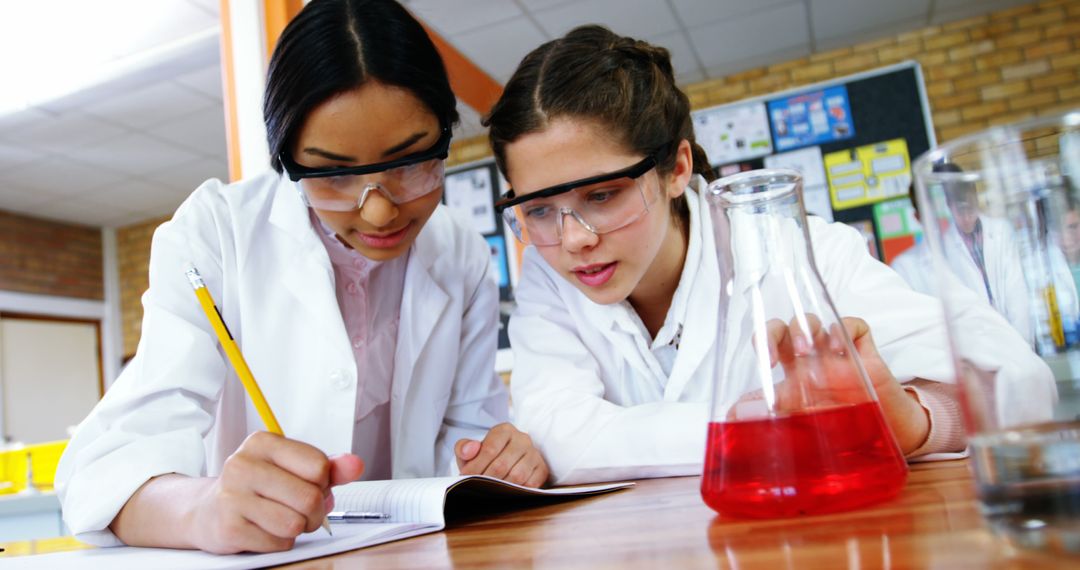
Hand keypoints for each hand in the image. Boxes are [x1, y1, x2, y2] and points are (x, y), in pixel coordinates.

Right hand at [187, 432, 362, 553]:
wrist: (208, 511)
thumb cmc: (257, 487)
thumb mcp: (291, 467)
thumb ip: (328, 466)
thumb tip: (356, 464)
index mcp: (263, 442)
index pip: (318, 465)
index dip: (322, 482)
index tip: (309, 484)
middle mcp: (243, 465)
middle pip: (310, 497)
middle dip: (315, 511)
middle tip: (302, 510)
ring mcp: (232, 497)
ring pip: (295, 523)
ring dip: (297, 528)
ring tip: (281, 519)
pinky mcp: (229, 528)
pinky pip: (279, 543)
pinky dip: (280, 541)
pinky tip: (264, 530)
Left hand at [455, 423, 547, 487]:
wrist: (505, 466)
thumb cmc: (485, 459)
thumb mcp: (470, 452)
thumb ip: (463, 448)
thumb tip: (471, 450)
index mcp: (504, 430)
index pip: (489, 449)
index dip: (476, 466)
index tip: (466, 476)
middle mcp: (522, 439)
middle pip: (502, 465)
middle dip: (486, 480)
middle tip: (477, 487)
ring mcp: (534, 454)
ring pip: (517, 476)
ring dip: (501, 488)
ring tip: (490, 490)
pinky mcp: (542, 469)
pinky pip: (530, 485)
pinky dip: (517, 492)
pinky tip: (507, 491)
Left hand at [738, 316, 928, 453]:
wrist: (888, 434)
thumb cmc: (845, 426)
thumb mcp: (803, 425)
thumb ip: (770, 418)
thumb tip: (733, 414)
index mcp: (793, 374)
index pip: (769, 346)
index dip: (762, 343)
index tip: (764, 364)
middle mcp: (811, 358)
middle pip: (784, 327)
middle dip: (774, 331)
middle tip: (775, 355)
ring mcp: (836, 351)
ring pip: (811, 320)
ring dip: (805, 329)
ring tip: (807, 353)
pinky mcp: (863, 350)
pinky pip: (852, 324)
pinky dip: (842, 329)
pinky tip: (840, 349)